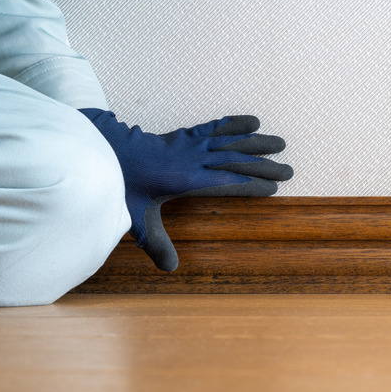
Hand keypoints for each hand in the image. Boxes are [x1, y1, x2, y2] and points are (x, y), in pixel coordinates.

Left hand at [79, 108, 292, 270]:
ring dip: (256, 142)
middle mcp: (193, 160)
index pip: (229, 183)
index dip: (253, 184)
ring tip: (280, 142)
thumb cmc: (119, 188)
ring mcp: (189, 145)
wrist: (102, 152)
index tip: (275, 188)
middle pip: (236, 160)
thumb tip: (171, 270)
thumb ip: (157, 244)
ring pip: (229, 141)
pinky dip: (234, 123)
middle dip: (264, 165)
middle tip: (289, 169)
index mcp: (187, 181)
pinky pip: (214, 126)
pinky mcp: (184, 135)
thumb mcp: (136, 221)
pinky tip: (251, 121)